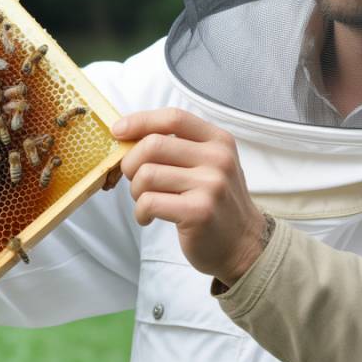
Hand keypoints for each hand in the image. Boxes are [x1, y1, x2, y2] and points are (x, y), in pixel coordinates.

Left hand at [113, 107, 265, 285]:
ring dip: (136, 191)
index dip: (140, 121)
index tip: (118, 131)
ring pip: (147, 174)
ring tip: (146, 201)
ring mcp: (211, 185)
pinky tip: (148, 217)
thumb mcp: (209, 164)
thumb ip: (178, 147)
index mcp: (218, 140)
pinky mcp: (199, 212)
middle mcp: (218, 158)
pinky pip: (149, 202)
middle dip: (131, 163)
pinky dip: (140, 211)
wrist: (243, 244)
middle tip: (134, 179)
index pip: (173, 118)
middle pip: (153, 145)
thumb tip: (127, 136)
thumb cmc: (215, 202)